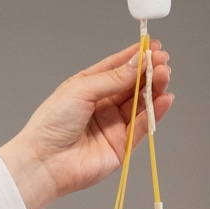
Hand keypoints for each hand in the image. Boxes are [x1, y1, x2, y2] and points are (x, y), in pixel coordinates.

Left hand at [0, 44, 172, 208]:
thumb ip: (113, 78)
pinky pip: (142, 126)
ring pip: (140, 104)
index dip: (135, 57)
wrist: (45, 162)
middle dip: (148, 72)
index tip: (152, 47)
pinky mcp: (121, 146)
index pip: (117, 68)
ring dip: (154, 89)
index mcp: (88, 88)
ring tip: (165, 75)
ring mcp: (113, 126)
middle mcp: (102, 106)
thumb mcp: (81, 90)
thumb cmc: (51, 124)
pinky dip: (155, 113)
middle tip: (162, 61)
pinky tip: (164, 99)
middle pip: (131, 85)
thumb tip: (137, 63)